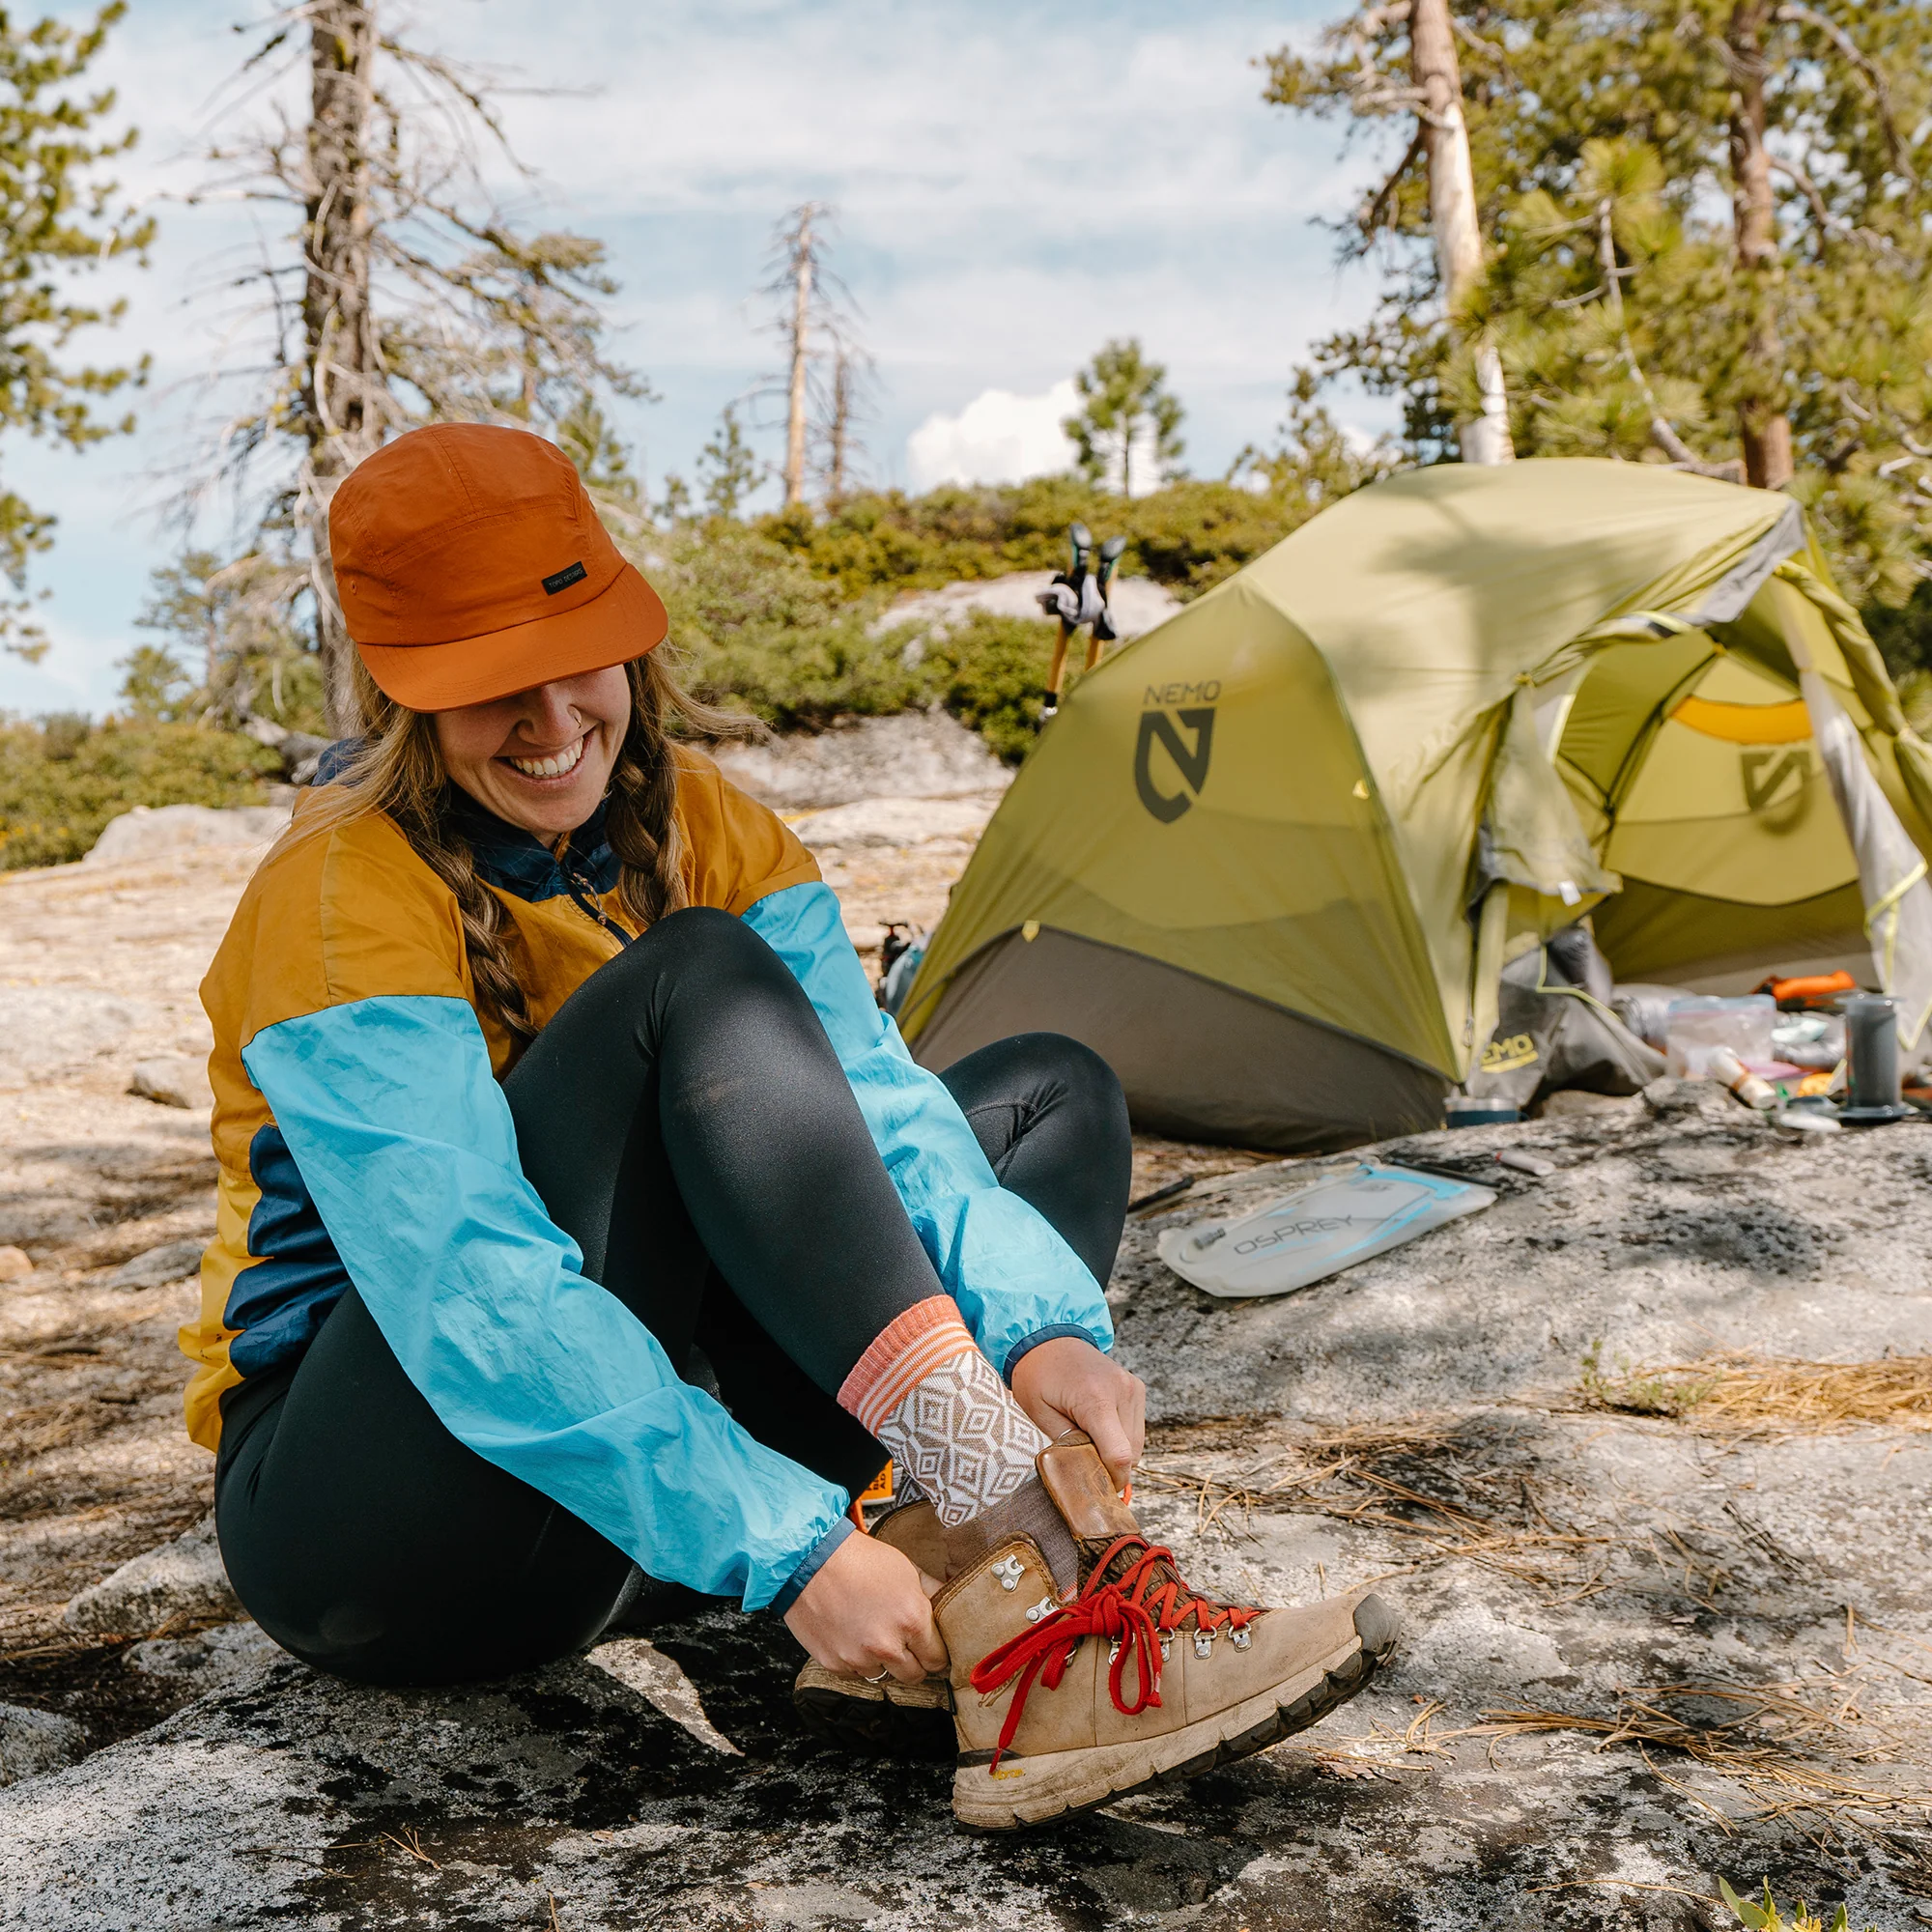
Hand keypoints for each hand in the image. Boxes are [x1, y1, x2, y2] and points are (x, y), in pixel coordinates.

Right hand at [783, 1529, 948, 1683]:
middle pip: (914, 1676)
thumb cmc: (859, 1560)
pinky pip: (856, 1673)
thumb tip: (950, 1601)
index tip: (931, 1649)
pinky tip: (852, 1634)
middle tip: (905, 1644)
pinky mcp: (835, 1664)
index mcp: (911, 1620)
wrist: (810, 1561)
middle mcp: (887, 1645)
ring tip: (873, 1632)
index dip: (936, 1653)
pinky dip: (857, 1660)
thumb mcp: (905, 1568)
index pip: (937, 1659)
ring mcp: (859, 1658)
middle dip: (914, 1661)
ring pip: (884, 1675)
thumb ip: (932, 1591)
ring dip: (882, 1661)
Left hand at [1010, 1335, 1145, 1490]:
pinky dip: (1119, 1437)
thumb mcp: (1038, 1414)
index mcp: (1096, 1398)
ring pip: (1136, 1445)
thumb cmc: (1037, 1376)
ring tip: (1086, 1437)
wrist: (1047, 1338)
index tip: (1094, 1488)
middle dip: (1108, 1465)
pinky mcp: (1137, 1388)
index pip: (1120, 1455)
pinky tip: (1097, 1427)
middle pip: (1130, 1454)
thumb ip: (1066, 1446)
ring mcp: (1133, 1388)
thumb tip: (1087, 1474)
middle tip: (1080, 1459)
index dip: (1111, 1480)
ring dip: (1115, 1451)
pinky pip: (1135, 1429)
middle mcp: (1122, 1391)